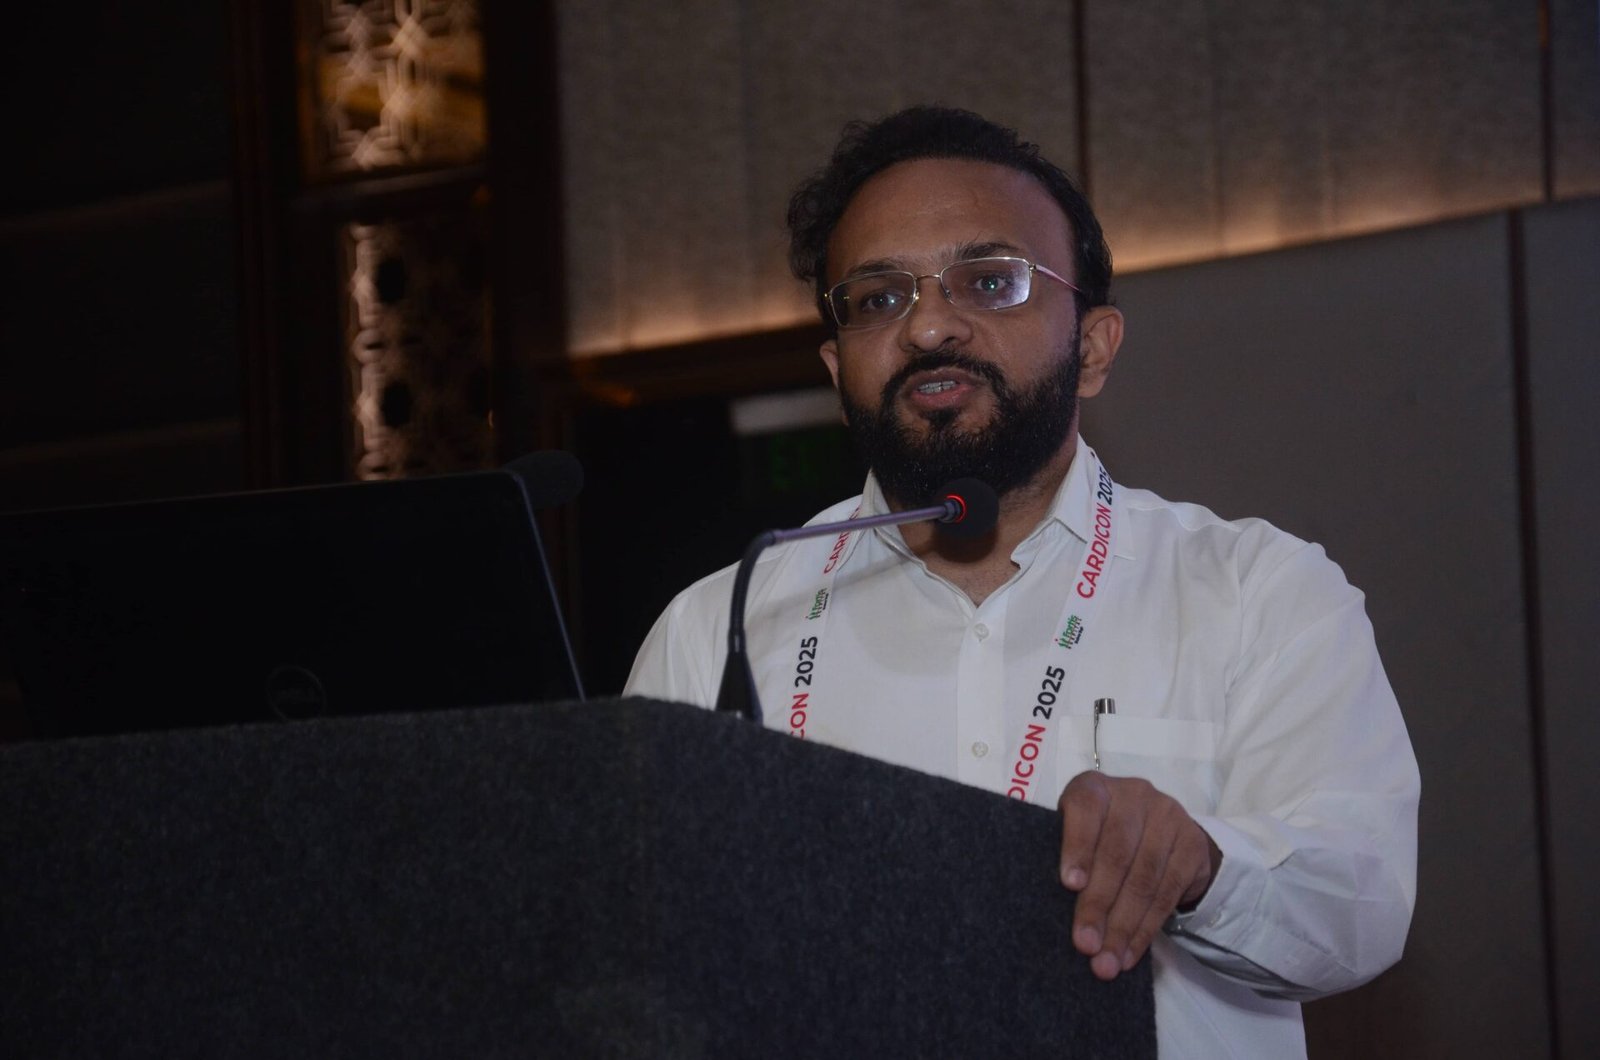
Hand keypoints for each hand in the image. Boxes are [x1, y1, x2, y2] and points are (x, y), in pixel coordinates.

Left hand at [1057, 771, 1221, 979]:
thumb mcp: (1080, 836)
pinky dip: (1145, 930)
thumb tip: (1046, 909)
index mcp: (1096, 787)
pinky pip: (1167, 894)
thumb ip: (1068, 858)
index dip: (1077, 847)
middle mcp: (1134, 794)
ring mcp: (1168, 817)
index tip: (1069, 885)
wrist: (1164, 834)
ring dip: (1123, 927)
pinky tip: (1129, 954)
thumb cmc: (1102, 837)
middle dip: (1098, 905)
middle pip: (1116, 854)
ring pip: (1144, 880)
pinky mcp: (1193, 845)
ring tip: (1106, 962)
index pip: (1085, 810)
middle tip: (1084, 944)